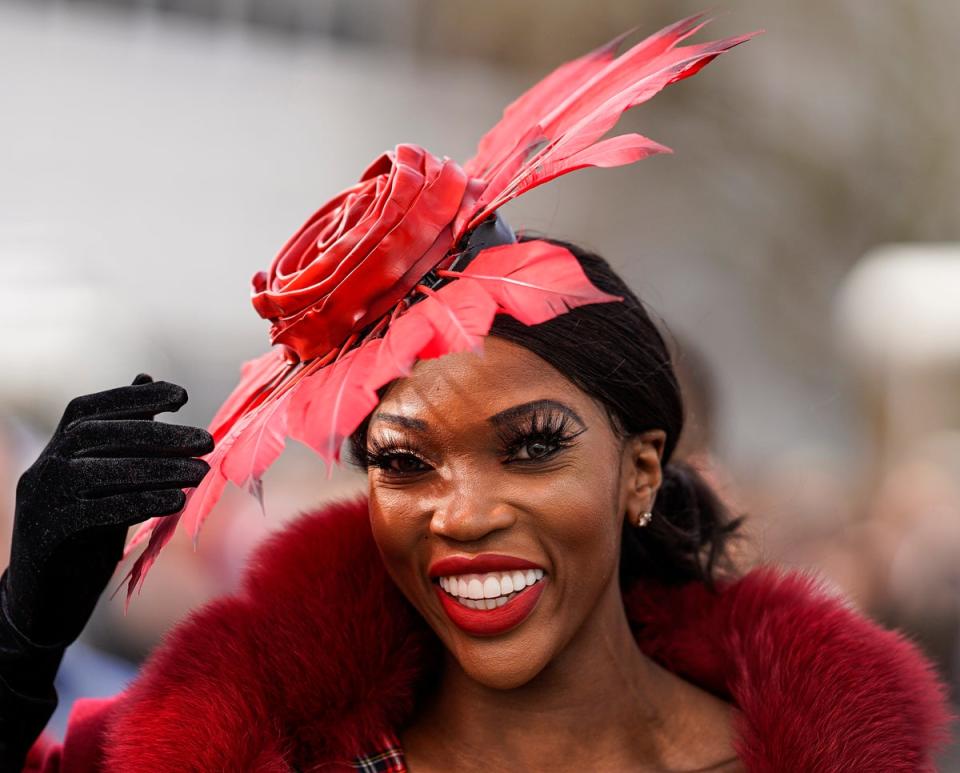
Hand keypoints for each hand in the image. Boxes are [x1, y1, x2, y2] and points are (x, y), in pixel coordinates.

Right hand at [2, 374, 212, 645]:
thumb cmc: (86, 531)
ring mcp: (40, 500)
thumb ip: (126, 434)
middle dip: (156, 434)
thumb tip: (147, 378)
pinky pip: (91, 513)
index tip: (183, 396)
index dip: (134, 399)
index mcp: (56, 448)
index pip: (89, 409)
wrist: (46, 599)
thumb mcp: (109, 478)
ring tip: (200, 472)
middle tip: (205, 441)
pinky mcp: (44, 535)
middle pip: (95, 436)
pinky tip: (174, 501)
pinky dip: (136, 502)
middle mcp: (43, 467)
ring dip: (154, 468)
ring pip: (95, 472)